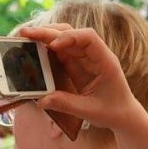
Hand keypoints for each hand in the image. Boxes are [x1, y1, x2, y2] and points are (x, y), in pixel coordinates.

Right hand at [19, 25, 145, 132]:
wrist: (123, 115)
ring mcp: (84, 58)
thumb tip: (41, 100)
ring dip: (44, 37)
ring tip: (24, 37)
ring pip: (63, 39)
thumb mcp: (90, 111)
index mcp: (105, 61)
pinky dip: (45, 50)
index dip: (70, 37)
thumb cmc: (112, 112)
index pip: (89, 38)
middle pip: (71, 33)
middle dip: (48, 32)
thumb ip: (66, 104)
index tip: (54, 45)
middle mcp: (94, 55)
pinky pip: (59, 52)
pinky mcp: (75, 65)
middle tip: (25, 33)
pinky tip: (31, 49)